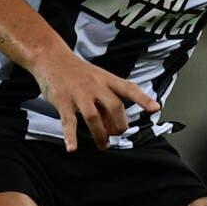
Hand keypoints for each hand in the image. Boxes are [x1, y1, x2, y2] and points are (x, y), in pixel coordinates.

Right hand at [33, 51, 157, 151]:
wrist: (51, 57)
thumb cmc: (76, 71)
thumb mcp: (95, 79)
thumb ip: (105, 100)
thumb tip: (113, 125)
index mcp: (106, 79)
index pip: (128, 88)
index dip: (143, 99)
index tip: (155, 108)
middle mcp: (95, 85)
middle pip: (114, 107)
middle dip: (119, 125)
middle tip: (116, 134)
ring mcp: (79, 94)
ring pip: (94, 118)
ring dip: (100, 135)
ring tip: (103, 145)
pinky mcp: (63, 101)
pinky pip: (69, 122)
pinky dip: (71, 136)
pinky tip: (72, 148)